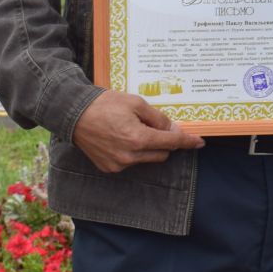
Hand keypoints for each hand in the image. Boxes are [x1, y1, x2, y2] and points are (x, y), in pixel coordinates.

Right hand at [71, 90, 203, 173]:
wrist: (73, 113)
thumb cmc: (105, 104)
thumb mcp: (136, 103)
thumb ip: (158, 118)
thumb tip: (173, 130)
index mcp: (138, 139)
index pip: (172, 143)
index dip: (188, 142)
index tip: (200, 142)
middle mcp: (130, 156)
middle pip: (162, 153)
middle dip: (165, 141)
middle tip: (156, 125)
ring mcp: (118, 165)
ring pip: (147, 159)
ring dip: (149, 147)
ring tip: (134, 128)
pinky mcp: (109, 168)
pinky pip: (131, 162)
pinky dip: (134, 152)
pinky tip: (122, 137)